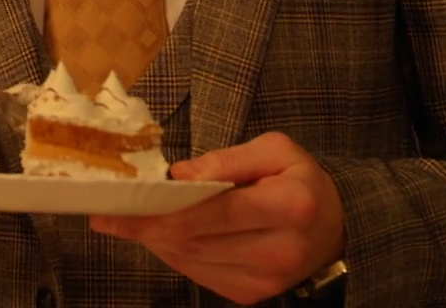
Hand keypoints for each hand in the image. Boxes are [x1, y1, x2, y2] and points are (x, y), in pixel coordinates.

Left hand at [89, 132, 346, 304]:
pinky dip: (175, 254)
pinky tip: (163, 236)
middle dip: (147, 227)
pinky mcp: (252, 295)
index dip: (162, 211)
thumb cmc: (300, 180)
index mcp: (289, 206)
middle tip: (110, 214)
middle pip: (195, 240)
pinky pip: (199, 274)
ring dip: (156, 241)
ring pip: (191, 261)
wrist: (335, 227)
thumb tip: (180, 174)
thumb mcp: (275, 150)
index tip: (119, 206)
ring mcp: (266, 281)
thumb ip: (227, 159)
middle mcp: (279, 250)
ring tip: (132, 221)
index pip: (214, 212)